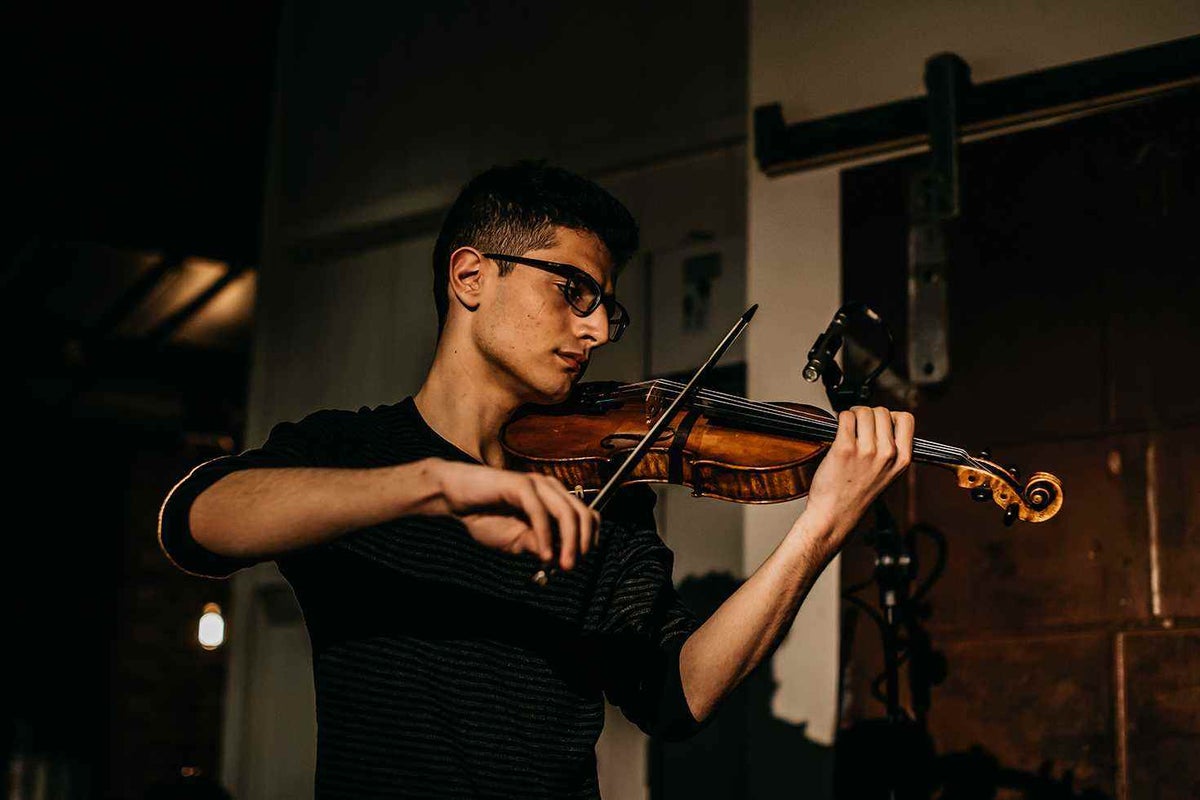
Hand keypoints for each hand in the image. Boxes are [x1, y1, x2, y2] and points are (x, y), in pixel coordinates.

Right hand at [418, 459, 598, 570]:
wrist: (455, 498)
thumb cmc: (485, 516)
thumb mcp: (516, 541)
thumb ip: (538, 546)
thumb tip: (561, 559)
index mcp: (554, 499)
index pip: (588, 516)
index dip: (589, 540)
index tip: (579, 563)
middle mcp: (551, 489)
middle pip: (583, 514)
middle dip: (583, 544)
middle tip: (572, 567)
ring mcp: (537, 484)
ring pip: (566, 512)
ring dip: (569, 542)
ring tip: (563, 564)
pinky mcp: (520, 484)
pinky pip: (540, 512)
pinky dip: (545, 535)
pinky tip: (544, 554)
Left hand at [800, 406, 913, 547]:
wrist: (835, 514)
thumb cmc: (856, 495)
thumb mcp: (887, 474)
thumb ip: (891, 449)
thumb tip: (883, 421)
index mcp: (902, 460)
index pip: (906, 419)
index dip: (890, 416)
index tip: (878, 423)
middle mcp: (888, 454)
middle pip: (882, 412)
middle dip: (867, 414)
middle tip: (856, 425)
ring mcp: (867, 451)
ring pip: (863, 411)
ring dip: (852, 415)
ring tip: (846, 428)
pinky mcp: (845, 449)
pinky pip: (845, 417)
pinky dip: (839, 419)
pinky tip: (837, 431)